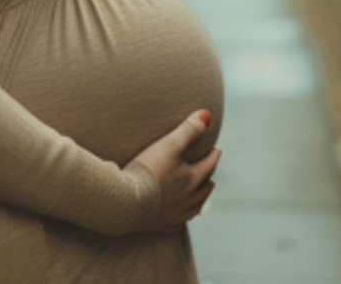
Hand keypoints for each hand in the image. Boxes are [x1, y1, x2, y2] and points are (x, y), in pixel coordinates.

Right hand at [127, 110, 220, 233]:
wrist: (124, 202)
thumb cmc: (147, 171)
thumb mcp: (168, 145)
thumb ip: (188, 130)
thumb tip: (207, 115)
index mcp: (191, 179)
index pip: (208, 165)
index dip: (213, 156)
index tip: (216, 150)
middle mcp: (187, 199)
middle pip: (205, 189)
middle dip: (208, 178)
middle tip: (209, 172)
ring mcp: (174, 214)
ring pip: (194, 208)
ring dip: (199, 199)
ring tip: (201, 194)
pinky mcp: (159, 225)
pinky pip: (176, 224)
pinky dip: (181, 218)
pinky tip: (179, 217)